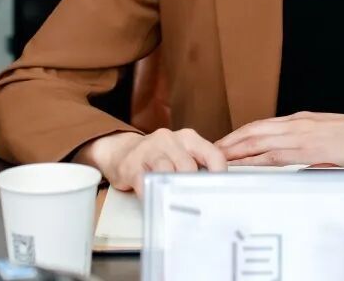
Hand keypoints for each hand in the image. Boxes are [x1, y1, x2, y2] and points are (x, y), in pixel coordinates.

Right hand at [74, 129, 226, 195]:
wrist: (121, 151)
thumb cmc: (158, 156)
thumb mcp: (181, 154)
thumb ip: (198, 165)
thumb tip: (217, 188)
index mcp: (188, 138)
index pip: (212, 154)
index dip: (219, 174)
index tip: (222, 192)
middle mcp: (170, 139)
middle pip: (188, 167)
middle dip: (192, 188)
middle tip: (196, 205)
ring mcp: (149, 150)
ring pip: (167, 172)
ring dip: (172, 191)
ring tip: (176, 205)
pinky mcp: (131, 165)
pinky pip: (145, 183)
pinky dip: (152, 195)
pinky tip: (155, 201)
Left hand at [216, 110, 343, 167]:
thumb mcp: (334, 139)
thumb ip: (314, 145)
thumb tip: (300, 160)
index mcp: (303, 121)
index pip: (263, 127)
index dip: (240, 136)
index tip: (223, 145)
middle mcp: (299, 124)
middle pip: (254, 132)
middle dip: (229, 142)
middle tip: (206, 152)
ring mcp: (303, 134)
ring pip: (259, 141)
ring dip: (235, 150)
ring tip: (215, 159)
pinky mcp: (311, 148)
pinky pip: (275, 154)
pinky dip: (255, 159)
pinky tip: (244, 166)